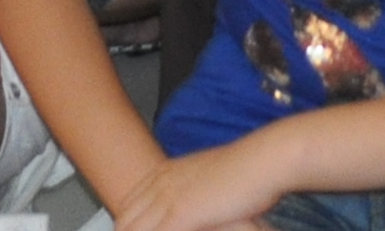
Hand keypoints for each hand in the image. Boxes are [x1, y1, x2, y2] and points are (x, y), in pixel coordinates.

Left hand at [114, 136, 281, 230]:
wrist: (259, 161)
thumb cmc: (244, 170)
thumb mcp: (208, 177)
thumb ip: (191, 189)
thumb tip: (194, 205)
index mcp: (165, 173)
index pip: (129, 204)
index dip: (127, 224)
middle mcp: (161, 183)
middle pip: (125, 219)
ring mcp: (168, 198)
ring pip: (133, 229)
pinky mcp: (181, 214)